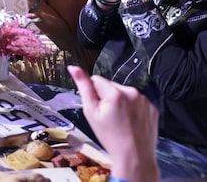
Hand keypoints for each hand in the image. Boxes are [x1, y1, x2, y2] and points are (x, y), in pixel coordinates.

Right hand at [68, 66, 159, 181]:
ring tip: (120, 121)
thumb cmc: (111, 138)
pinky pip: (136, 101)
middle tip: (108, 117)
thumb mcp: (91, 113)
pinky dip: (131, 108)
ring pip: (123, 93)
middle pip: (110, 86)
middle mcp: (132, 93)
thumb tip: (74, 68)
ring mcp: (144, 100)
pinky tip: (129, 122)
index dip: (93, 94)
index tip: (98, 109)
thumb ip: (83, 87)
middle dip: (107, 97)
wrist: (135, 157)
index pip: (96, 79)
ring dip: (120, 102)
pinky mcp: (152, 107)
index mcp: (115, 93)